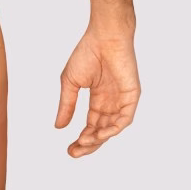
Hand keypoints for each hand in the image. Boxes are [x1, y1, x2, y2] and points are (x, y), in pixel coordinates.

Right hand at [55, 29, 139, 157]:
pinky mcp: (131, 96)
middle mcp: (111, 102)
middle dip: (89, 144)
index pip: (91, 125)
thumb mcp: (70, 82)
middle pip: (101, 131)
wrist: (104, 36)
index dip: (81, 139)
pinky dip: (113, 129)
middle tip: (74, 152)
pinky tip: (100, 134)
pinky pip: (125, 119)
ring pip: (112, 128)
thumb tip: (58, 127)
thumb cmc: (87, 53)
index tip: (69, 149)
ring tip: (84, 143)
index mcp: (98, 99)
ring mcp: (122, 100)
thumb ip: (66, 105)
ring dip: (99, 139)